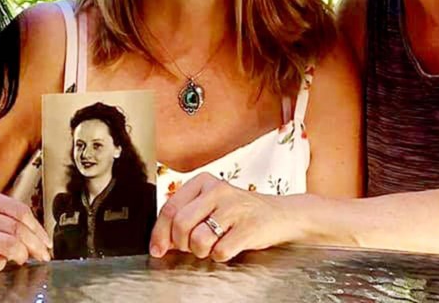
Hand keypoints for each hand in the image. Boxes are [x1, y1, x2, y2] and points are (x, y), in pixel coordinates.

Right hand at [0, 188, 51, 281]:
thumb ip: (5, 220)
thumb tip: (37, 236)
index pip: (19, 210)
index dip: (37, 227)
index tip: (46, 241)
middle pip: (17, 227)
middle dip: (35, 244)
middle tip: (43, 255)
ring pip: (10, 242)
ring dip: (21, 255)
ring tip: (22, 260)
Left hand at [149, 172, 296, 261]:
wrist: (281, 214)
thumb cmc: (239, 212)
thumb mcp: (211, 204)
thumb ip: (186, 216)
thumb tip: (160, 240)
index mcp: (203, 181)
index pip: (169, 208)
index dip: (159, 233)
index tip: (157, 249)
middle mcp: (217, 190)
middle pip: (180, 225)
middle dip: (181, 244)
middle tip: (192, 247)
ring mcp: (234, 208)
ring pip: (198, 240)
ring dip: (201, 251)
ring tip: (213, 245)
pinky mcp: (248, 227)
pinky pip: (220, 252)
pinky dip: (220, 256)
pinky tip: (229, 246)